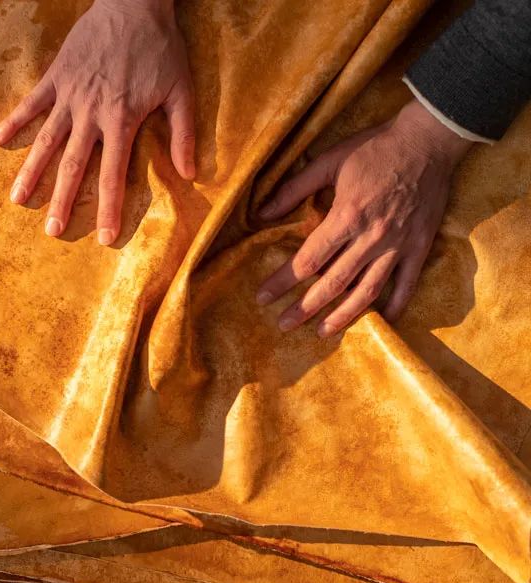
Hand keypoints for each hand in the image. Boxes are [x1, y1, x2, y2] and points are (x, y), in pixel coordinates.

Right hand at [0, 0, 194, 244]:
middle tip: (52, 231)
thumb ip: (183, 134)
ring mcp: (69, 95)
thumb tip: (190, 174)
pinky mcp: (56, 76)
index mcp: (121, 121)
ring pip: (45, 140)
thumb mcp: (181, 91)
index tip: (103, 238)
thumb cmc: (161, 48)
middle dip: (62, 202)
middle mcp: (90, 114)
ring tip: (17, 200)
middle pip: (72, 166)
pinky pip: (31, 102)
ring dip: (31, 172)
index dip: (107, 209)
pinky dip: (13, 121)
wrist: (134, 1)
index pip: (112, 175)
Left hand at [255, 99, 472, 335]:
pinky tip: (381, 322)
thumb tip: (262, 214)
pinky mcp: (419, 247)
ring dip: (343, 316)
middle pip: (333, 284)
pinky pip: (407, 284)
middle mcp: (371, 238)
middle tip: (284, 325)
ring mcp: (397, 245)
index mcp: (346, 217)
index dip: (282, 282)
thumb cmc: (375, 148)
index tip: (263, 297)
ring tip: (323, 332)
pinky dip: (395, 306)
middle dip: (305, 308)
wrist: (430, 138)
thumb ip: (294, 189)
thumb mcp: (329, 161)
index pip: (307, 260)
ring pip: (367, 291)